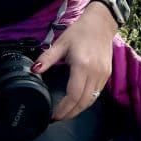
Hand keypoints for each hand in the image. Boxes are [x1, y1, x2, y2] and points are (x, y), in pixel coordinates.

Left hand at [32, 2, 116, 120]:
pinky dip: (86, 101)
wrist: (101, 23)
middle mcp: (95, 73)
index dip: (64, 109)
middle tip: (57, 117)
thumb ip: (47, 58)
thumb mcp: (61, 43)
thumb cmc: (80, 31)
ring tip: (66, 112)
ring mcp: (103, 75)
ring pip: (91, 100)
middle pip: (83, 102)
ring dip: (78, 109)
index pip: (73, 95)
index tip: (53, 115)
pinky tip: (77, 101)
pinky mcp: (106, 74)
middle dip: (70, 113)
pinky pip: (96, 94)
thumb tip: (34, 69)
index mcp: (82, 65)